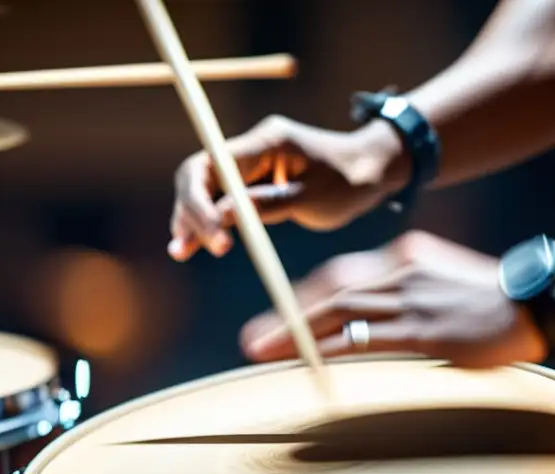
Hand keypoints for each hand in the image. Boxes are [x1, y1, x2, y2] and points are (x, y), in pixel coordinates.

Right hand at [168, 115, 404, 261]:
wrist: (374, 169)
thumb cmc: (351, 180)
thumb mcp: (314, 198)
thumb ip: (269, 205)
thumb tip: (223, 215)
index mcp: (267, 141)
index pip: (213, 164)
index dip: (202, 202)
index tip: (214, 238)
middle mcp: (253, 147)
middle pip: (200, 174)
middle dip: (190, 211)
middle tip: (185, 250)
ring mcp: (251, 163)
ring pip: (206, 187)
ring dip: (192, 217)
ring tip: (180, 251)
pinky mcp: (255, 180)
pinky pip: (222, 198)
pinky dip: (209, 219)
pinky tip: (192, 243)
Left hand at [240, 230, 547, 367]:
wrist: (537, 299)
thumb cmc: (494, 298)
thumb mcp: (443, 282)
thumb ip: (407, 294)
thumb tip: (374, 323)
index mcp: (404, 256)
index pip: (342, 276)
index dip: (304, 298)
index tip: (278, 317)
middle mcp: (399, 271)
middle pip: (330, 291)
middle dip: (286, 316)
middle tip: (252, 340)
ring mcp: (410, 299)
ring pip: (339, 312)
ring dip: (295, 333)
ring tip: (262, 352)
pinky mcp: (423, 328)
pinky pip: (365, 337)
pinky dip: (331, 348)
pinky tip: (307, 361)